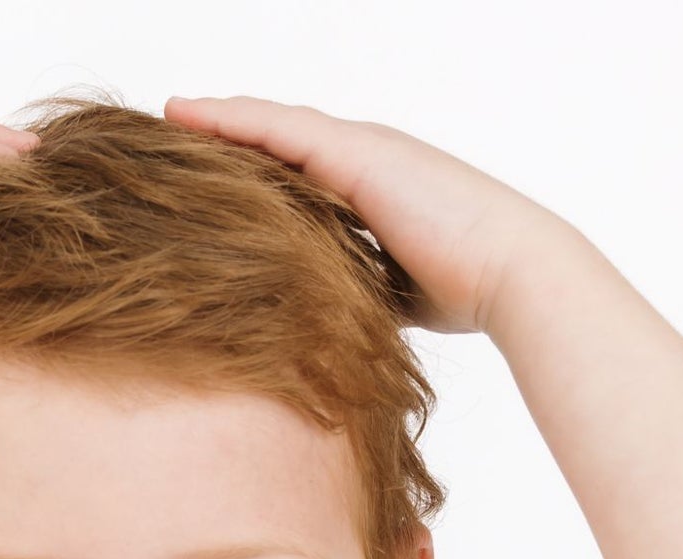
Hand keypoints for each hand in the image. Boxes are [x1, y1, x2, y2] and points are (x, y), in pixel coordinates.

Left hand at [162, 95, 566, 336]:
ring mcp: (362, 150)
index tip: (211, 171)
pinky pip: (280, 131)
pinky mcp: (357, 156)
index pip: (301, 168)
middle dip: (231, 137)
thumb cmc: (466, 290)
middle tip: (176, 132)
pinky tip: (192, 117)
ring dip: (220, 119)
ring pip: (275, 127)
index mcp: (373, 187)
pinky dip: (234, 121)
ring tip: (170, 114)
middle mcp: (365, 157)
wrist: (512, 273)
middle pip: (281, 140)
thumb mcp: (392, 292)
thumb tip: (323, 320)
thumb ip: (356, 289)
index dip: (255, 165)